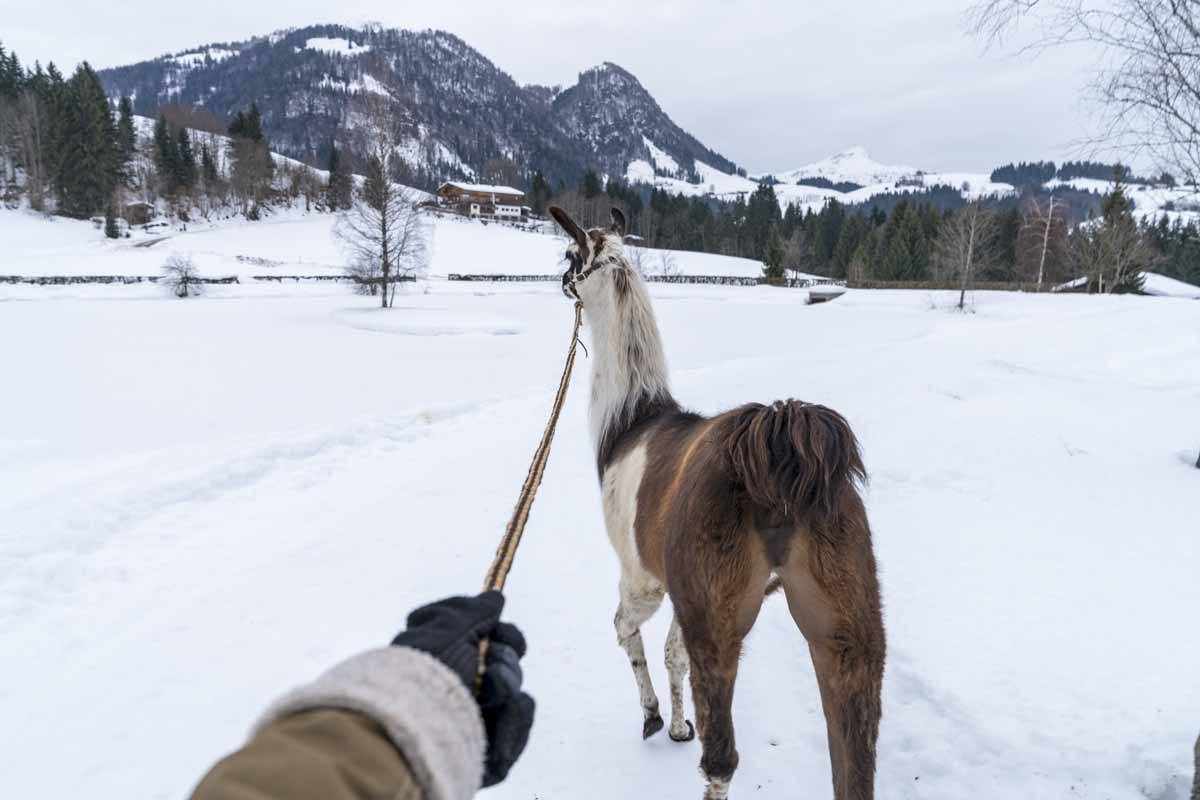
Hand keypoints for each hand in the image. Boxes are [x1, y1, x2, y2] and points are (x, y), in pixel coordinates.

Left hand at [391, 591, 534, 785]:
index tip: (494, 628)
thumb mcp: (445, 628)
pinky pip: (520, 719)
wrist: (416, 723)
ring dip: (507, 683)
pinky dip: (515, 716)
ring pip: (516, 689)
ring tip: (488, 690)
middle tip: (489, 663)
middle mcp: (459, 686)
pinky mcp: (489, 749)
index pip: (487, 637)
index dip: (498, 631)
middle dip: (504, 657)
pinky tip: (501, 710)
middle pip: (507, 660)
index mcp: (443, 658)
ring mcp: (474, 717)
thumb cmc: (422, 672)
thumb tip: (496, 596)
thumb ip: (474, 610)